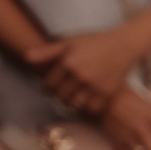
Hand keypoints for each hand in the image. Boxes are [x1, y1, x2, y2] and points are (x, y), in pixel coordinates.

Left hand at [25, 26, 142, 112]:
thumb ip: (47, 52)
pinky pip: (91, 108)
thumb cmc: (94, 41)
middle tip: (62, 91)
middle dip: (58, 95)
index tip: (51, 85)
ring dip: (71, 102)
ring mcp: (95, 86)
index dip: (47, 87)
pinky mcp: (107, 93)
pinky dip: (87, 106)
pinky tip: (87, 98)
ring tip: (73, 95)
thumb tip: (26, 58)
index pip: (49, 85)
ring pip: (75, 104)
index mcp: (68, 63)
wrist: (124, 46)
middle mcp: (81, 76)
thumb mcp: (69, 42)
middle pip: (61, 96)